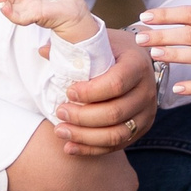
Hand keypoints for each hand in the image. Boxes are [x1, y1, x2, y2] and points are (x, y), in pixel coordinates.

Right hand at [0, 0, 97, 38]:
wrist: (77, 11)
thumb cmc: (68, 1)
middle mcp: (29, 6)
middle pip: (10, 1)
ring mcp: (31, 12)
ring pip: (11, 10)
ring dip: (3, 2)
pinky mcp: (35, 16)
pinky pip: (18, 18)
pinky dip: (9, 13)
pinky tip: (4, 7)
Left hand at [53, 30, 157, 152]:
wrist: (140, 61)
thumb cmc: (115, 50)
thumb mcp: (99, 41)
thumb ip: (73, 46)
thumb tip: (43, 51)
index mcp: (137, 65)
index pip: (116, 84)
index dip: (89, 92)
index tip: (68, 92)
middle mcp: (147, 90)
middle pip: (115, 112)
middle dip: (82, 117)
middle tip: (59, 112)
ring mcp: (146, 112)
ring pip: (117, 134)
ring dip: (85, 137)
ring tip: (60, 131)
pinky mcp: (141, 129)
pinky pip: (116, 146)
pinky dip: (91, 149)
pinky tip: (69, 147)